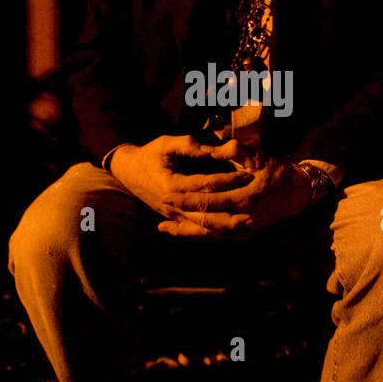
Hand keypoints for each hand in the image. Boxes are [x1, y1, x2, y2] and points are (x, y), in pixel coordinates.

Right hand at [110, 135, 254, 234]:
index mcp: (172, 184)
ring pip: (202, 228)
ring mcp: (174, 216)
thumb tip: (212, 149)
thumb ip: (188, 145)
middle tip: (253, 214)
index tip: (248, 174)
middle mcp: (173, 205)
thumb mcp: (166, 144)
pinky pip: (197, 232)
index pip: (205, 184)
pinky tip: (236, 237)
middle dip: (230, 216)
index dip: (227, 179)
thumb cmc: (150, 155)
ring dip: (225, 231)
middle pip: (205, 215)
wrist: (129, 172)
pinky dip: (216, 235)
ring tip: (249, 230)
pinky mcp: (176, 220)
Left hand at [157, 139, 312, 237]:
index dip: (187, 198)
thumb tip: (214, 151)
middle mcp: (243, 217)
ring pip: (209, 234)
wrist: (299, 193)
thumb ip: (236, 151)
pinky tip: (184, 232)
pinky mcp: (244, 232)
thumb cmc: (277, 172)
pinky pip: (217, 236)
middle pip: (205, 221)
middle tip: (162, 209)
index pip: (209, 200)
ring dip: (187, 232)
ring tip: (165, 228)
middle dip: (182, 215)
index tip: (168, 192)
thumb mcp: (259, 157)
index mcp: (245, 197)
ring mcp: (244, 228)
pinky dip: (200, 235)